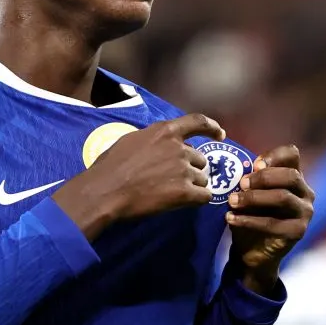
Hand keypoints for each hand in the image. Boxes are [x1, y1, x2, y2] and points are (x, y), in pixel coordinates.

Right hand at [54, 113, 226, 239]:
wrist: (105, 191)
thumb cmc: (110, 166)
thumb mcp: (131, 141)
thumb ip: (152, 140)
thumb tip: (160, 144)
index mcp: (165, 132)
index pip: (197, 122)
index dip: (211, 128)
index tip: (220, 134)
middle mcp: (179, 148)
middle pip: (200, 159)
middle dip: (191, 168)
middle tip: (174, 179)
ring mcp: (184, 169)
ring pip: (202, 178)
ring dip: (193, 185)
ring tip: (172, 193)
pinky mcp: (185, 192)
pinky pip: (204, 196)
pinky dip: (198, 199)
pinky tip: (185, 202)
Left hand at [225, 144, 314, 294]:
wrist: (252, 251)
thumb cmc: (251, 215)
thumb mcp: (249, 193)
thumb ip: (250, 179)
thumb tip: (243, 168)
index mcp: (294, 177)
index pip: (292, 155)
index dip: (274, 155)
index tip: (254, 163)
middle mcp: (305, 192)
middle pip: (290, 175)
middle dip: (263, 177)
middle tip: (241, 183)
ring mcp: (305, 212)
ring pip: (282, 197)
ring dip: (253, 198)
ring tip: (232, 201)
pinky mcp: (298, 232)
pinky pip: (272, 223)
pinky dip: (248, 220)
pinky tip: (231, 219)